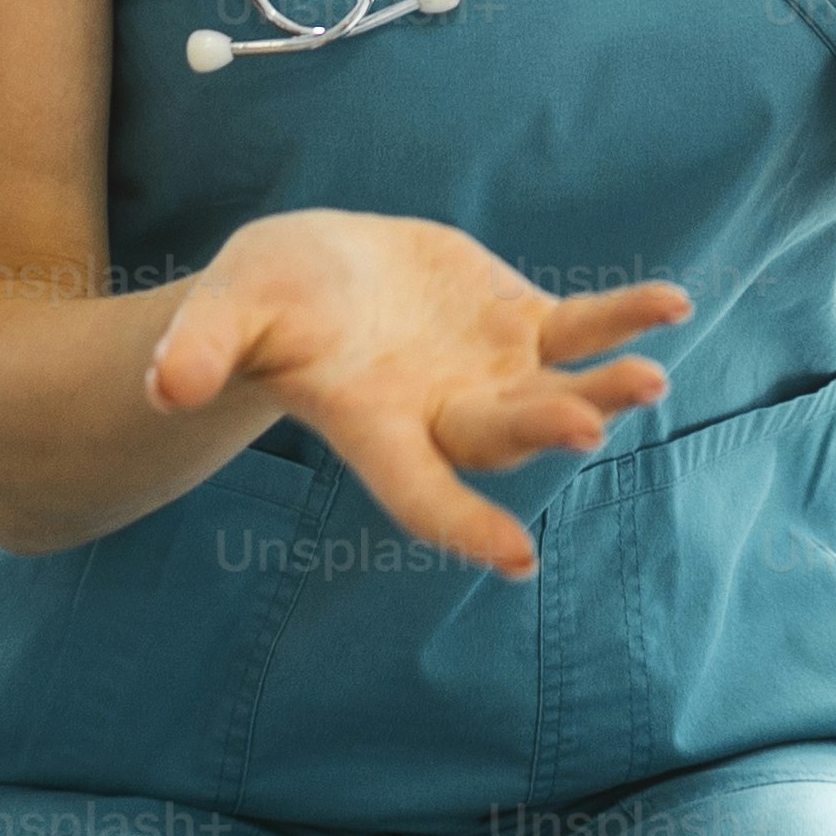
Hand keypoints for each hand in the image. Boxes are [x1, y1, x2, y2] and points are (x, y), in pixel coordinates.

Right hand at [139, 208, 689, 579]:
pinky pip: (583, 329)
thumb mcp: (227, 308)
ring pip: (557, 390)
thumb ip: (203, 349)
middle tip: (591, 424)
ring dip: (606, 386)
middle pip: (499, 437)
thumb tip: (164, 386)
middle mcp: (442, 414)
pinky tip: (672, 305)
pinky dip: (624, 319)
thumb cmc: (263, 300)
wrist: (317, 272)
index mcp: (373, 425)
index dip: (461, 525)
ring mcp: (491, 374)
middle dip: (545, 428)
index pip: (418, 491)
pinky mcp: (521, 327)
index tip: (516, 562)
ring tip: (652, 374)